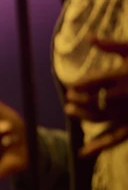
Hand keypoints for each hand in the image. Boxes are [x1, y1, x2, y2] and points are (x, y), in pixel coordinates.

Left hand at [64, 37, 127, 157]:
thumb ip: (112, 45)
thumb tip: (90, 37)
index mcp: (122, 76)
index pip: (92, 82)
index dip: (78, 87)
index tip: (71, 89)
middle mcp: (125, 95)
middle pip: (93, 100)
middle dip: (77, 102)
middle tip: (68, 101)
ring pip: (100, 117)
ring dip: (83, 116)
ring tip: (71, 112)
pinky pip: (115, 138)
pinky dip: (99, 145)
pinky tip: (84, 152)